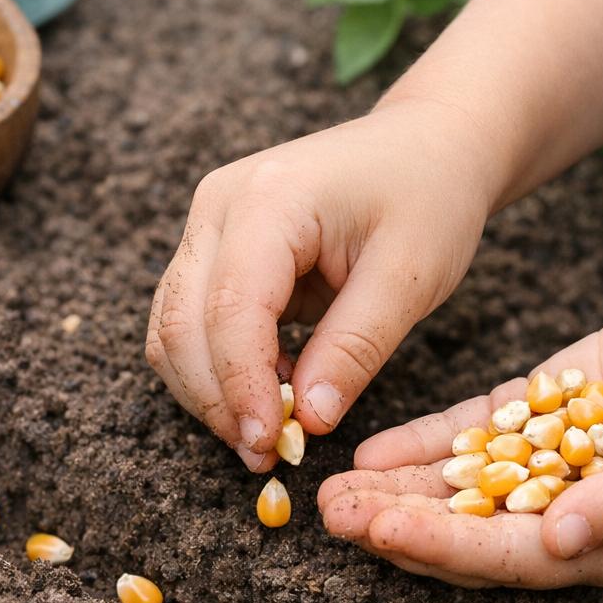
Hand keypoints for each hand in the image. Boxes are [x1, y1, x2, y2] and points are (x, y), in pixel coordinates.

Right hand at [146, 99, 496, 470]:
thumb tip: (305, 421)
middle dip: (216, 400)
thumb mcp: (410, 275)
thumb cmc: (429, 197)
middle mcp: (219, 206)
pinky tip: (269, 391)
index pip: (230, 309)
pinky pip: (192, 321)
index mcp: (268, 199)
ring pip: (172, 328)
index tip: (269, 446)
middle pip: (180, 323)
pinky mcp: (216, 248)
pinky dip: (217, 368)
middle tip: (264, 456)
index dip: (242, 388)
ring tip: (265, 433)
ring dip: (207, 391)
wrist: (426, 146)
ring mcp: (209, 224)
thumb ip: (355, 348)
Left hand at [318, 296, 602, 587]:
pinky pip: (459, 441)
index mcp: (592, 543)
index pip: (500, 557)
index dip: (438, 547)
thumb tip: (559, 543)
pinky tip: (369, 450)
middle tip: (328, 513)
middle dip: (392, 523)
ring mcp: (532, 469)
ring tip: (329, 489)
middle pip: (459, 531)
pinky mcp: (522, 422)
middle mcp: (552, 516)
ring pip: (448, 490)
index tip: (379, 530)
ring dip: (389, 490)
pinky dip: (416, 446)